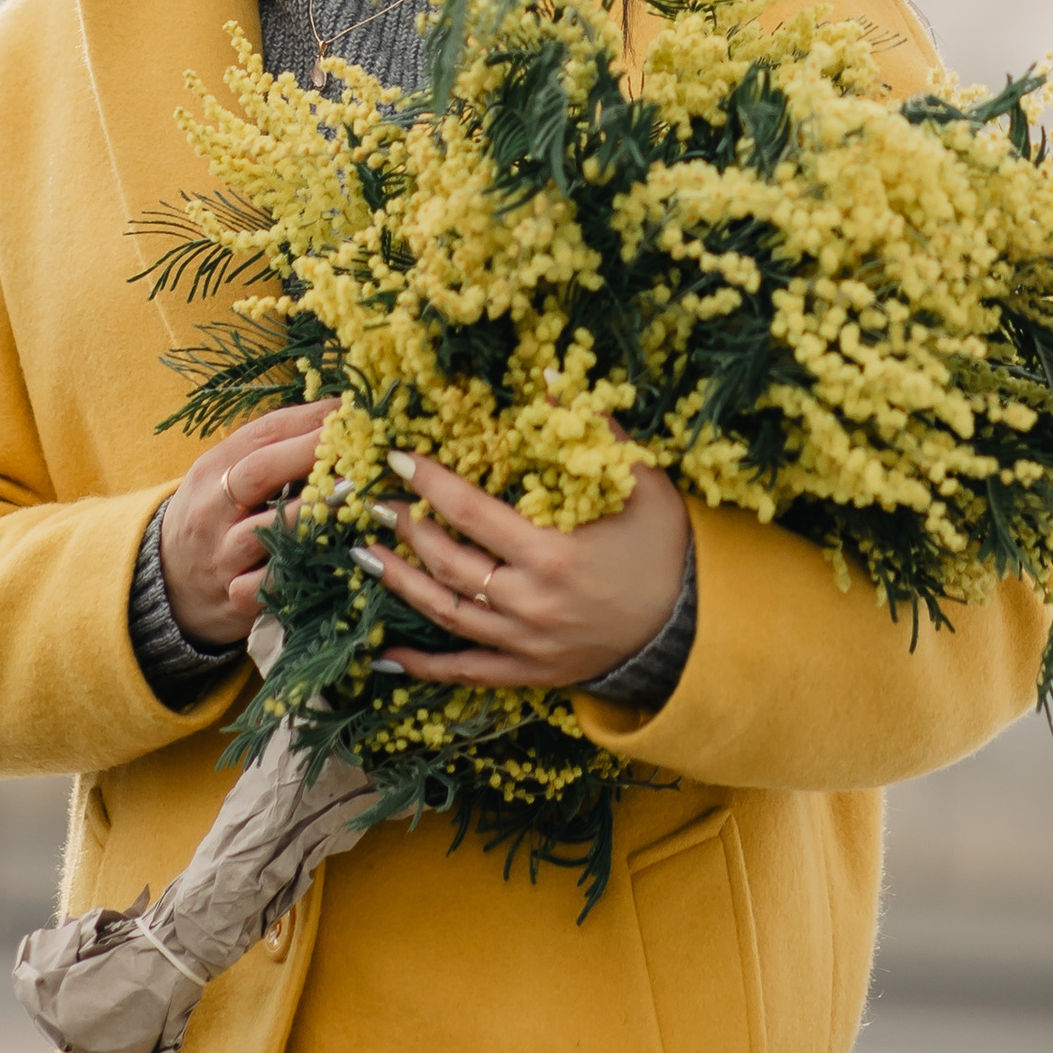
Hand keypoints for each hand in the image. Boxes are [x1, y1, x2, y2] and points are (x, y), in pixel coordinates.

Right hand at [158, 399, 337, 650]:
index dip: (310, 423)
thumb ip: (277, 441)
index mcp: (213, 469)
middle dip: (311, 456)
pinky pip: (272, 586)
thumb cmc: (217, 513)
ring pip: (269, 531)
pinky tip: (338, 557)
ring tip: (355, 499)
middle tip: (357, 451)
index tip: (353, 415)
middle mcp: (212, 509)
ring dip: (316, 514)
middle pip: (259, 473)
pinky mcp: (235, 599)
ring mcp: (222, 556)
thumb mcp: (228, 470)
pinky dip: (304, 570)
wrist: (168, 582)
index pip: (262, 435)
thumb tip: (341, 410)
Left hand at [358, 446, 692, 699]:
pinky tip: (384, 656)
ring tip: (364, 556)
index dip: (432, 484)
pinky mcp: (527, 673)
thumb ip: (598, 435)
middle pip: (449, 563)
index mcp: (553, 554)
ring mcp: (525, 643)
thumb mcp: (643, 485)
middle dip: (406, 529)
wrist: (688, 627)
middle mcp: (530, 602)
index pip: (472, 513)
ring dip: (400, 584)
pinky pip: (465, 672)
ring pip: (446, 614)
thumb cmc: (665, 549)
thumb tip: (554, 379)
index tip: (399, 460)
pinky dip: (422, 667)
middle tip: (375, 501)